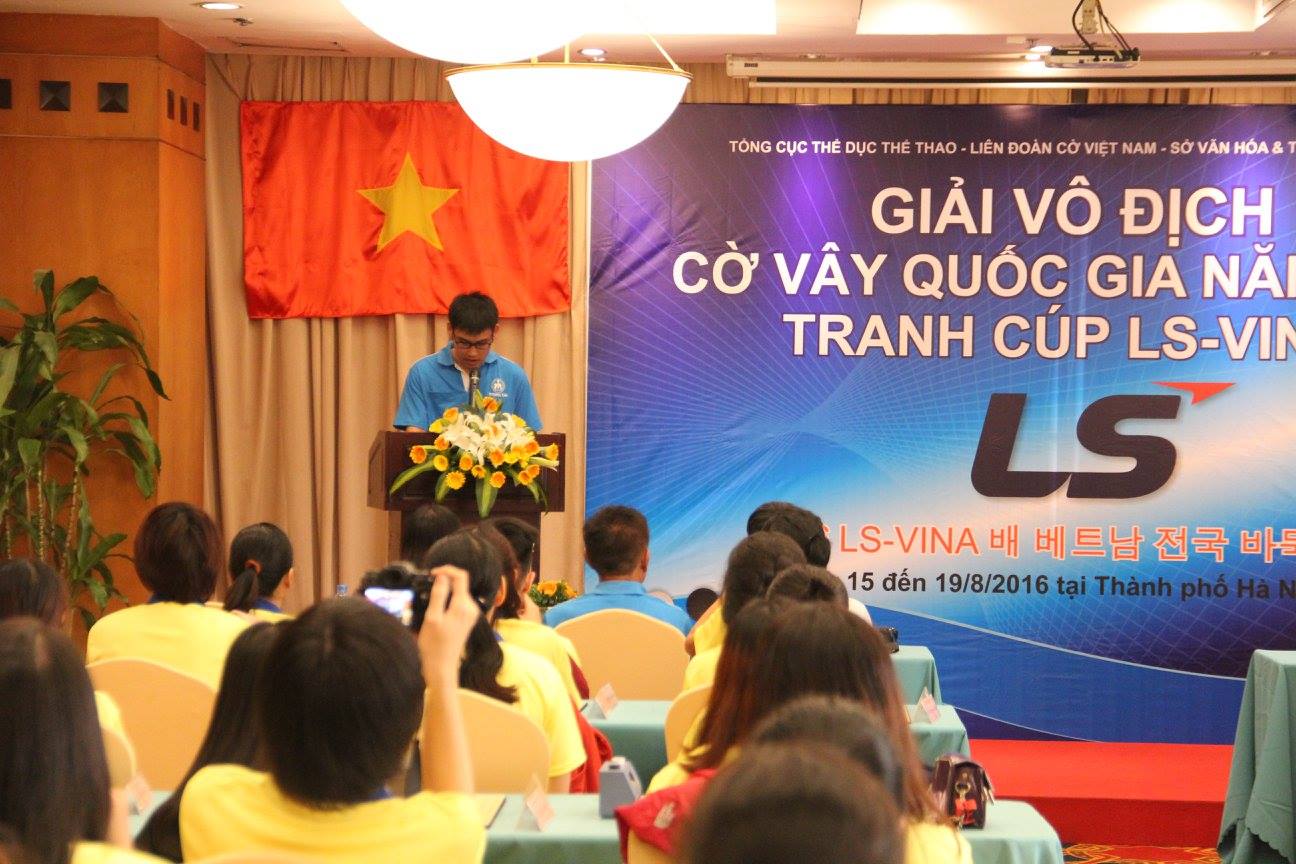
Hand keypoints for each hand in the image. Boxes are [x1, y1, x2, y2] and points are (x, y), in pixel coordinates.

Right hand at [418, 565, 478, 680]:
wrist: (442, 668)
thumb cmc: (434, 645)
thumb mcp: (432, 617)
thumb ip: (439, 595)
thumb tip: (443, 577)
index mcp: (464, 605)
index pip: (461, 576)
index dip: (446, 570)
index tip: (431, 573)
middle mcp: (471, 608)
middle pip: (459, 584)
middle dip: (442, 583)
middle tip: (423, 588)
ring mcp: (470, 615)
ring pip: (457, 594)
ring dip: (442, 593)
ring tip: (425, 601)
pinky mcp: (466, 621)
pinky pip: (457, 604)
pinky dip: (445, 602)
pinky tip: (433, 610)